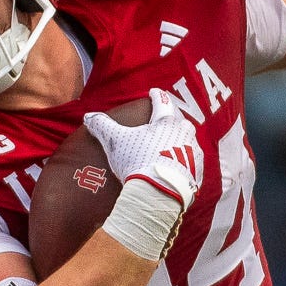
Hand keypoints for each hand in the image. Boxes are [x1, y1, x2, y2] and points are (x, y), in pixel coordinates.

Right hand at [83, 87, 203, 202]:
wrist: (158, 193)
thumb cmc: (137, 162)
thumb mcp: (116, 141)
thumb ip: (103, 126)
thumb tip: (88, 116)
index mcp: (166, 122)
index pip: (162, 102)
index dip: (156, 96)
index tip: (154, 92)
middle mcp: (184, 133)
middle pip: (180, 121)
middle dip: (173, 119)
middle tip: (166, 120)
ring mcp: (193, 153)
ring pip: (189, 141)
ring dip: (182, 141)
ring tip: (173, 146)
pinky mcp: (197, 173)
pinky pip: (193, 164)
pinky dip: (186, 163)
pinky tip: (179, 168)